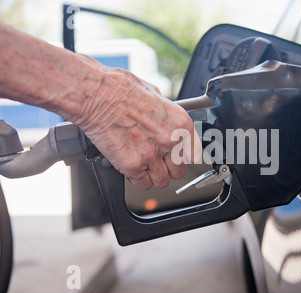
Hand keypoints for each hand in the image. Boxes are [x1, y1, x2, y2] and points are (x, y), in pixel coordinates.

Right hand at [75, 67, 201, 189]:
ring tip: (145, 167)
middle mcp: (169, 141)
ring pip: (162, 181)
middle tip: (160, 163)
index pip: (194, 154)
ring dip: (154, 176)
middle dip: (170, 169)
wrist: (95, 95)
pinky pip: (142, 184)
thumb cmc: (120, 89)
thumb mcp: (155, 94)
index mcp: (180, 124)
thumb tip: (166, 120)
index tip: (178, 157)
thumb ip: (165, 114)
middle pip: (179, 171)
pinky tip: (133, 169)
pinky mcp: (132, 165)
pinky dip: (138, 180)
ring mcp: (151, 155)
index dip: (184, 157)